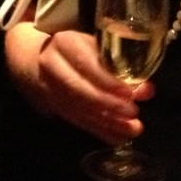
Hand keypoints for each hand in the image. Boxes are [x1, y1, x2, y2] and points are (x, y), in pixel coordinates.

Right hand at [6, 23, 149, 144]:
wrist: (32, 57)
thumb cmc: (73, 48)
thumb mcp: (92, 45)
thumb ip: (119, 65)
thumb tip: (147, 89)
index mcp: (64, 44)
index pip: (86, 64)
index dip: (108, 81)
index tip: (130, 93)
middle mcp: (52, 66)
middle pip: (79, 90)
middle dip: (109, 104)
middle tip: (134, 113)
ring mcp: (49, 89)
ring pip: (78, 109)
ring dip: (107, 122)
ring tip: (133, 129)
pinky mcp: (52, 107)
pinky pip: (77, 122)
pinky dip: (99, 131)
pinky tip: (119, 137)